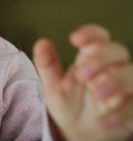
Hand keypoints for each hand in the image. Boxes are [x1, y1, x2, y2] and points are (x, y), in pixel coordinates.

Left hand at [33, 24, 132, 140]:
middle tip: (83, 74)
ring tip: (96, 93)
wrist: (76, 132)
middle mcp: (111, 69)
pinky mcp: (131, 109)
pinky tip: (103, 120)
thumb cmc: (67, 102)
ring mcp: (124, 88)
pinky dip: (120, 112)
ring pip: (132, 75)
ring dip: (116, 82)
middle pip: (118, 51)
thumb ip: (48, 65)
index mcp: (90, 57)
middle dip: (102, 58)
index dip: (91, 33)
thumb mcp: (54, 85)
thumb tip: (41, 43)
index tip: (75, 39)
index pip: (98, 38)